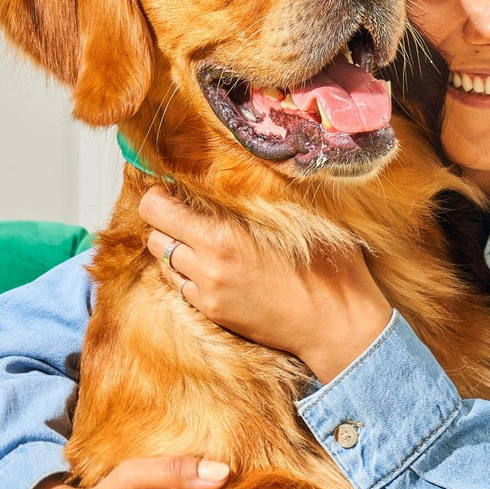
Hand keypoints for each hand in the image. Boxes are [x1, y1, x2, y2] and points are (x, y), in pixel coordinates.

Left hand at [140, 188, 392, 382]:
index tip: (172, 188)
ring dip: (175, 247)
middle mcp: (206, 268)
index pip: (157, 210)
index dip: (159, 194)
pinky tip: (214, 264)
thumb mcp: (297, 217)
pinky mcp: (214, 314)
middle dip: (165, 221)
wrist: (335, 324)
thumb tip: (239, 164)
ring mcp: (207, 295)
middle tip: (188, 211)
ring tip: (202, 238)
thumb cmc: (327, 265)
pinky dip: (187, 272)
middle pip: (153, 236)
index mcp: (222, 238)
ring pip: (163, 263)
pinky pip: (181, 287)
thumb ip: (260, 193)